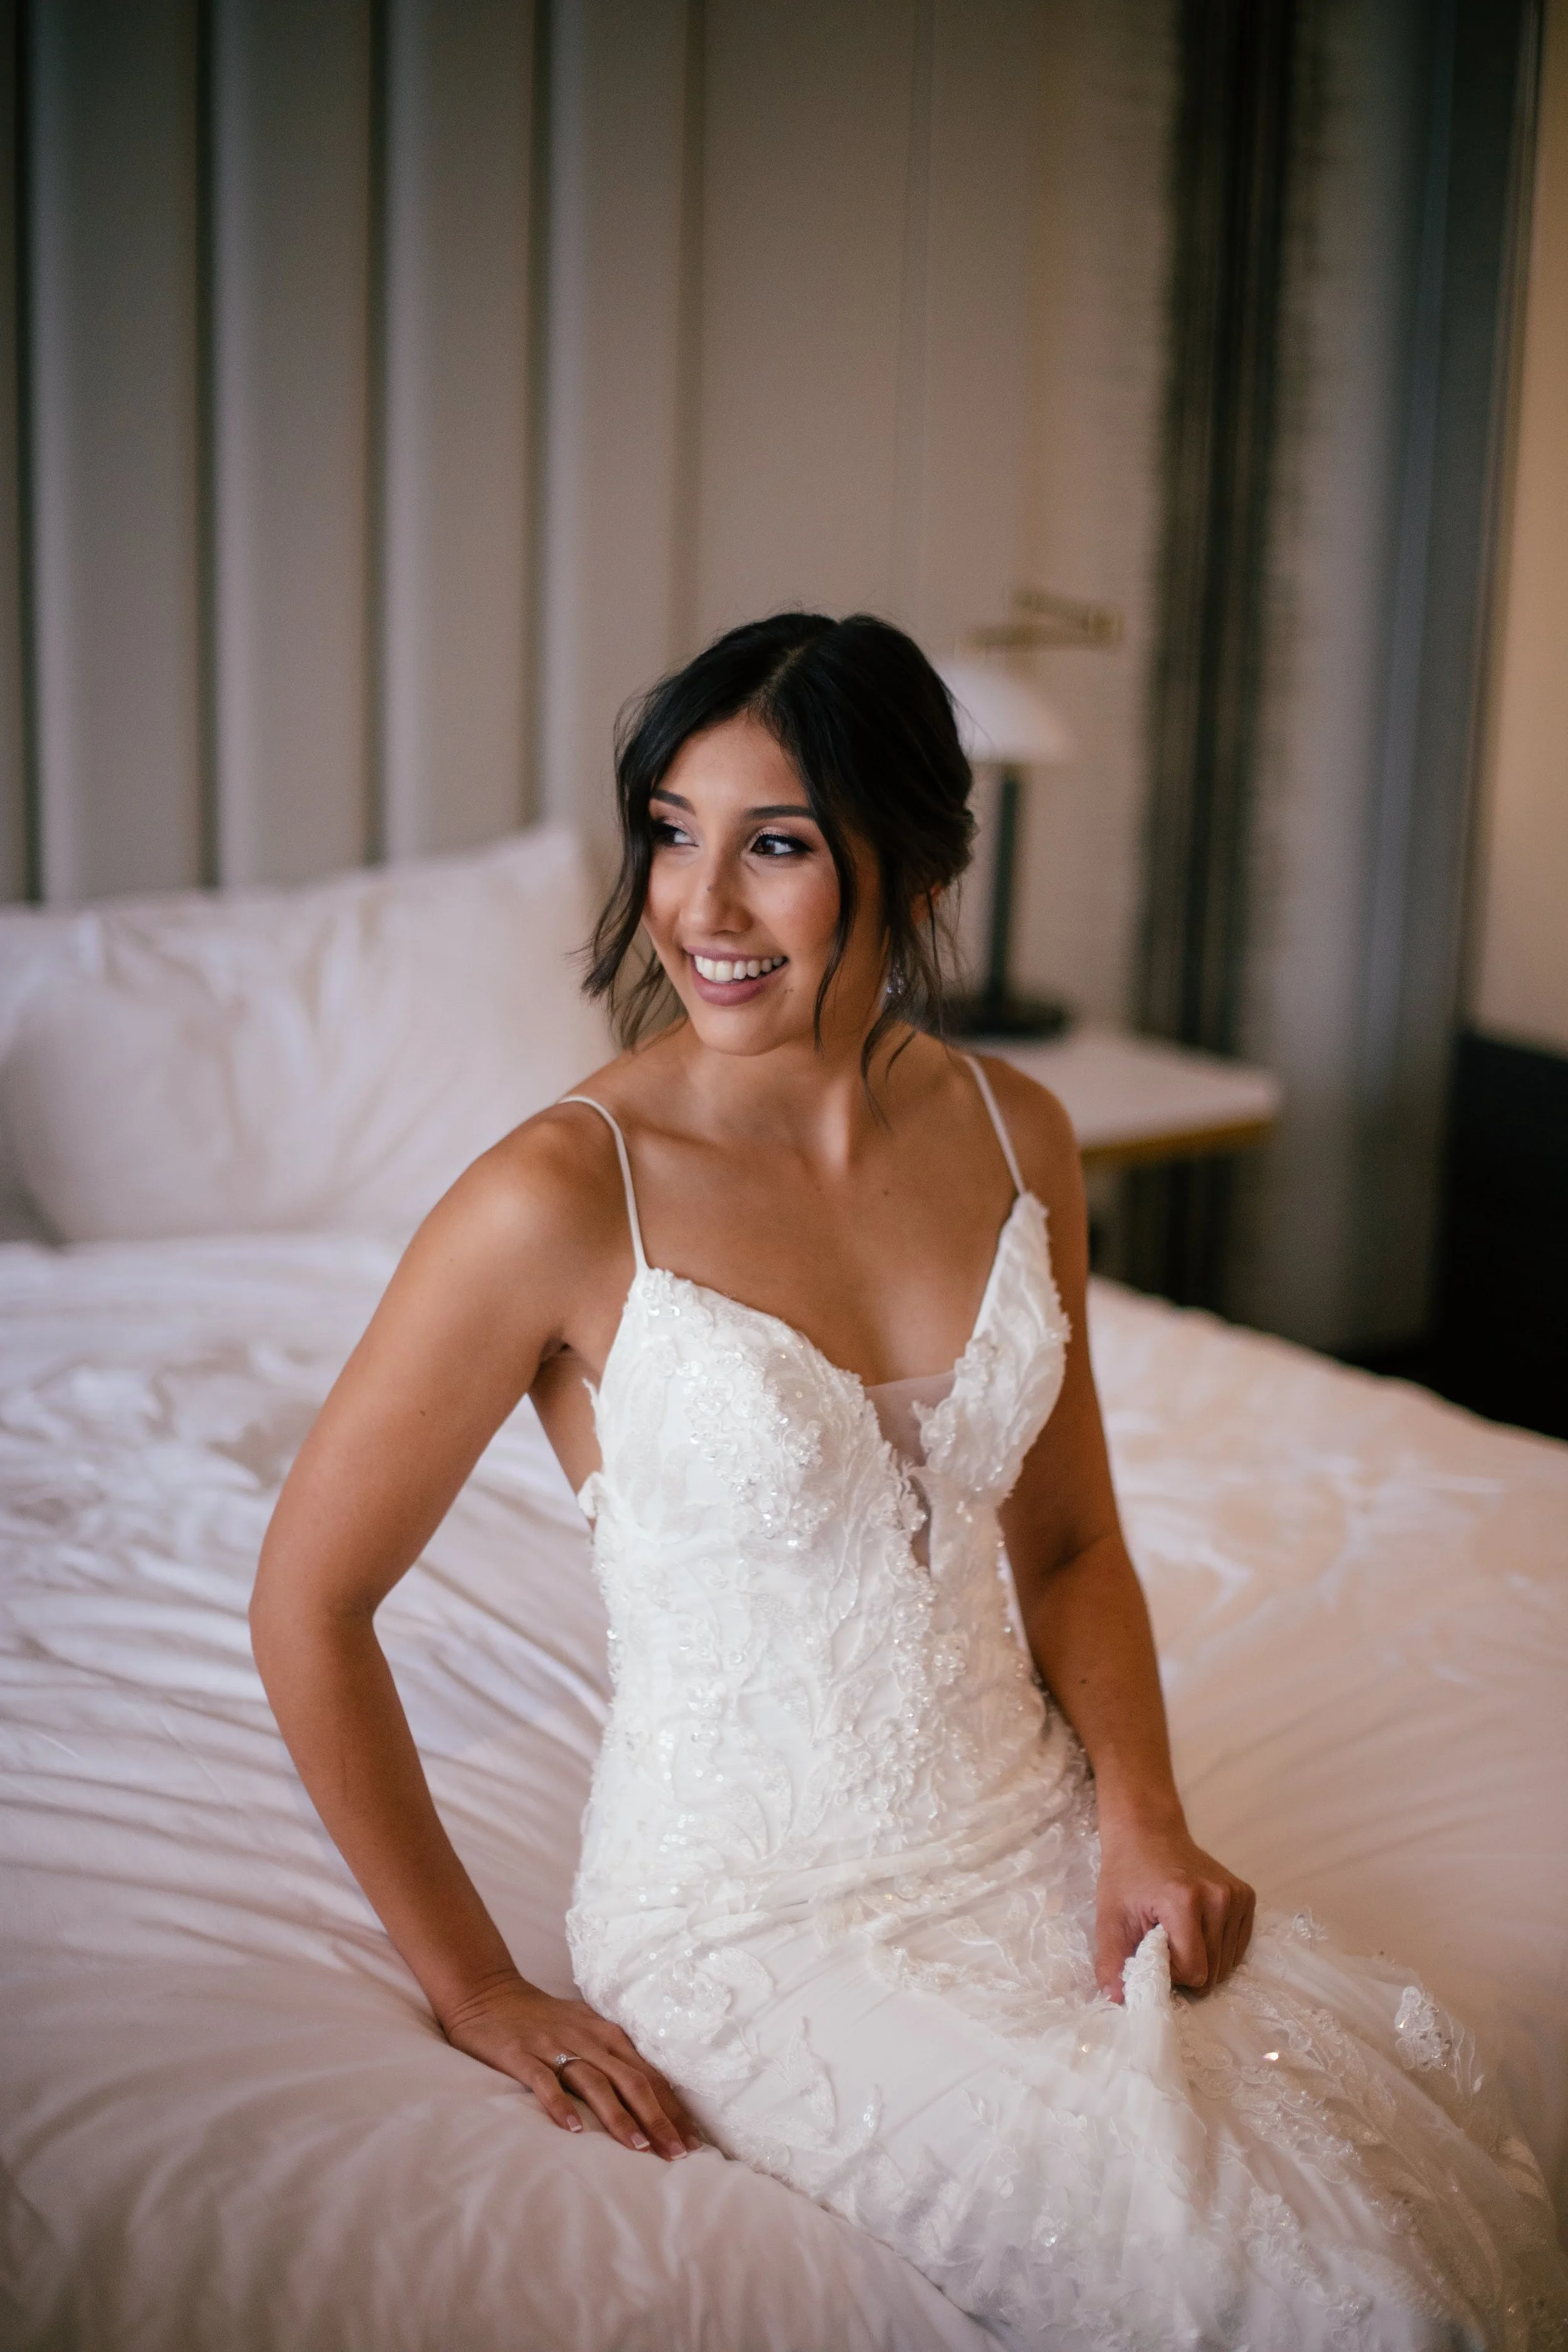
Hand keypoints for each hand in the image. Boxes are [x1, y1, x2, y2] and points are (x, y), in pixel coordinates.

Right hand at [439, 1970, 703, 2159]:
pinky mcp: (522, 2055)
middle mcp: (588, 2039)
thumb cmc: (544, 2020)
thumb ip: (614, 2059)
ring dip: (620, 2117)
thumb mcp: (586, 2031)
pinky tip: (573, 2131)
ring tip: (639, 2148)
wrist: (489, 1993)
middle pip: (632, 2081)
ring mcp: (555, 2047)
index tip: (694, 2141)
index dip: (673, 2109)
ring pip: (596, 2083)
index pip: (650, 2075)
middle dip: (658, 2119)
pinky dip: (561, 2105)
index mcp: (608, 2035)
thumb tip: (652, 2097)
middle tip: (678, 2154)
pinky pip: (545, 2082)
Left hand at [1095, 1814, 1254, 2001]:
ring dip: (1203, 1960)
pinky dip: (1218, 1948)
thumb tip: (1116, 2001)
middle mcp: (1218, 1896)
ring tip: (1180, 1932)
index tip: (1153, 1950)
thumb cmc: (1126, 1876)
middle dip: (1187, 1969)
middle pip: (1213, 1971)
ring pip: (1228, 1963)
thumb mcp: (1110, 1918)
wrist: (1147, 1833)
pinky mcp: (1246, 1896)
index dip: (1171, 1972)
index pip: (1194, 1971)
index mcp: (1184, 1900)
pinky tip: (1197, 1927)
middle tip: (1164, 1941)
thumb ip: (1111, 1962)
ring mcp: (1236, 1895)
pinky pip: (1238, 1947)